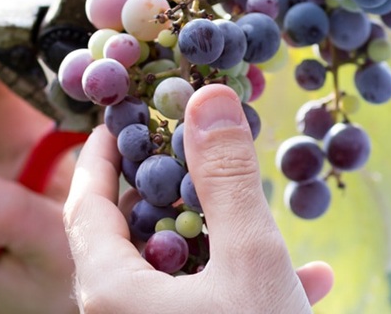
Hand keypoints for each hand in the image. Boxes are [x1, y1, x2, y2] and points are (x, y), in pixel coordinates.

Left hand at [63, 84, 333, 312]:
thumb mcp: (250, 261)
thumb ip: (227, 178)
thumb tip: (207, 98)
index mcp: (109, 292)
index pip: (85, 206)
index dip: (99, 158)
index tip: (116, 122)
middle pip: (123, 238)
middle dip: (160, 193)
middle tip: (187, 152)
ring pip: (168, 275)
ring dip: (210, 239)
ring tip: (246, 209)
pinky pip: (197, 309)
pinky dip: (235, 286)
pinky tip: (305, 282)